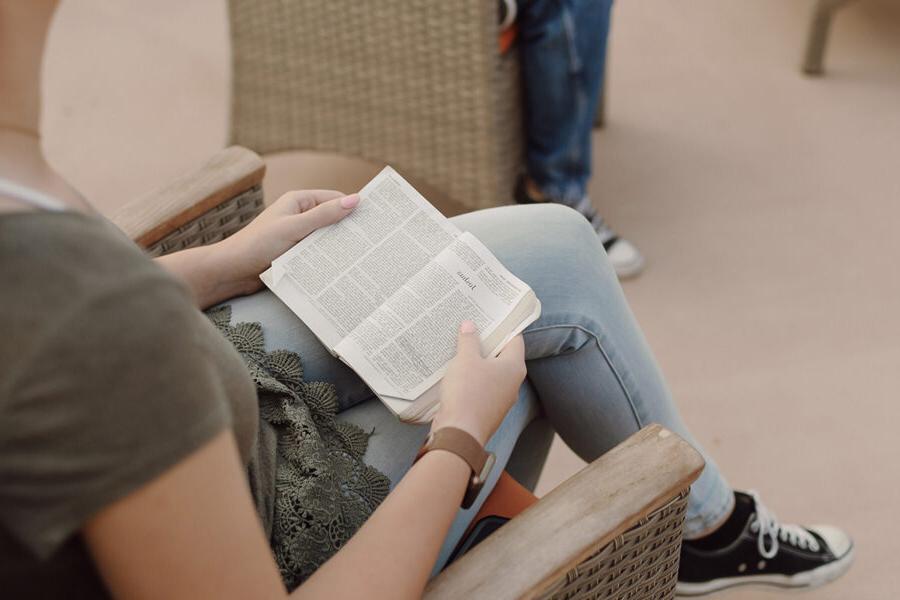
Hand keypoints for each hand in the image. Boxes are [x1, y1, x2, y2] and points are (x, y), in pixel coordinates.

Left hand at [215, 189, 359, 294]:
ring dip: (339, 246)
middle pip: (333, 219)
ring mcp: (298, 235)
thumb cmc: (258, 244)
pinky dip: (328, 257)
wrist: (232, 271)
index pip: (335, 199)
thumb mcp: (295, 228)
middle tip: (373, 242)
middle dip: (349, 229)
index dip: (353, 207)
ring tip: (362, 257)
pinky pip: (317, 252)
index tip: (374, 220)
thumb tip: (355, 200)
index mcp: (299, 201)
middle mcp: (300, 215)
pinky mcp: (295, 253)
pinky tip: (342, 267)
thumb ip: (324, 215)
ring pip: (326, 238)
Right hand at [431, 321, 525, 444]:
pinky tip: (456, 373)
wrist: (459, 433)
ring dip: (478, 362)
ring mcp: (501, 399)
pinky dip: (472, 380)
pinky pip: (483, 389)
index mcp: (514, 367)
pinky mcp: (488, 411)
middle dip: (487, 343)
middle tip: (472, 328)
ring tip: (460, 347)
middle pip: (503, 356)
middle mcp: (513, 383)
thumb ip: (468, 340)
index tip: (491, 316)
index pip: (515, 339)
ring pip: (491, 374)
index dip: (503, 326)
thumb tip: (470, 325)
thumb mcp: (465, 359)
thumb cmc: (467, 392)